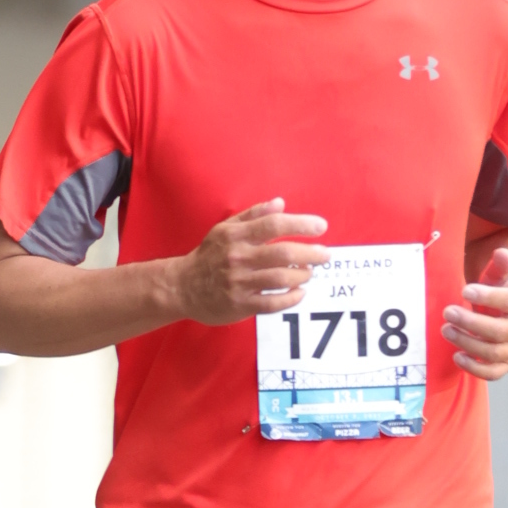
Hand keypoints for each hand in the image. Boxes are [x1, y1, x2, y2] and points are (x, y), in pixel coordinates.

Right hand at [171, 200, 330, 326]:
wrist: (181, 287)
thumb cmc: (208, 256)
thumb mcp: (225, 229)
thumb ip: (253, 215)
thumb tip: (281, 203)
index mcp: (235, 236)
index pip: (273, 225)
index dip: (300, 224)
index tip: (321, 226)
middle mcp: (237, 257)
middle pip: (282, 253)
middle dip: (310, 253)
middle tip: (326, 255)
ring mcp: (239, 283)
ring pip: (280, 278)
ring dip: (302, 275)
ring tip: (310, 273)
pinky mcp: (240, 304)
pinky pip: (272, 302)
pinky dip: (291, 297)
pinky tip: (300, 292)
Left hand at [442, 247, 507, 379]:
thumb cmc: (506, 292)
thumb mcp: (505, 275)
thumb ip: (504, 264)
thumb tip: (502, 253)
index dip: (488, 297)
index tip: (465, 291)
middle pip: (498, 331)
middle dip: (470, 323)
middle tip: (448, 312)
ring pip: (493, 352)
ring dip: (467, 343)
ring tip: (446, 330)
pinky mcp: (507, 364)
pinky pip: (493, 373)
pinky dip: (475, 369)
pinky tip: (457, 356)